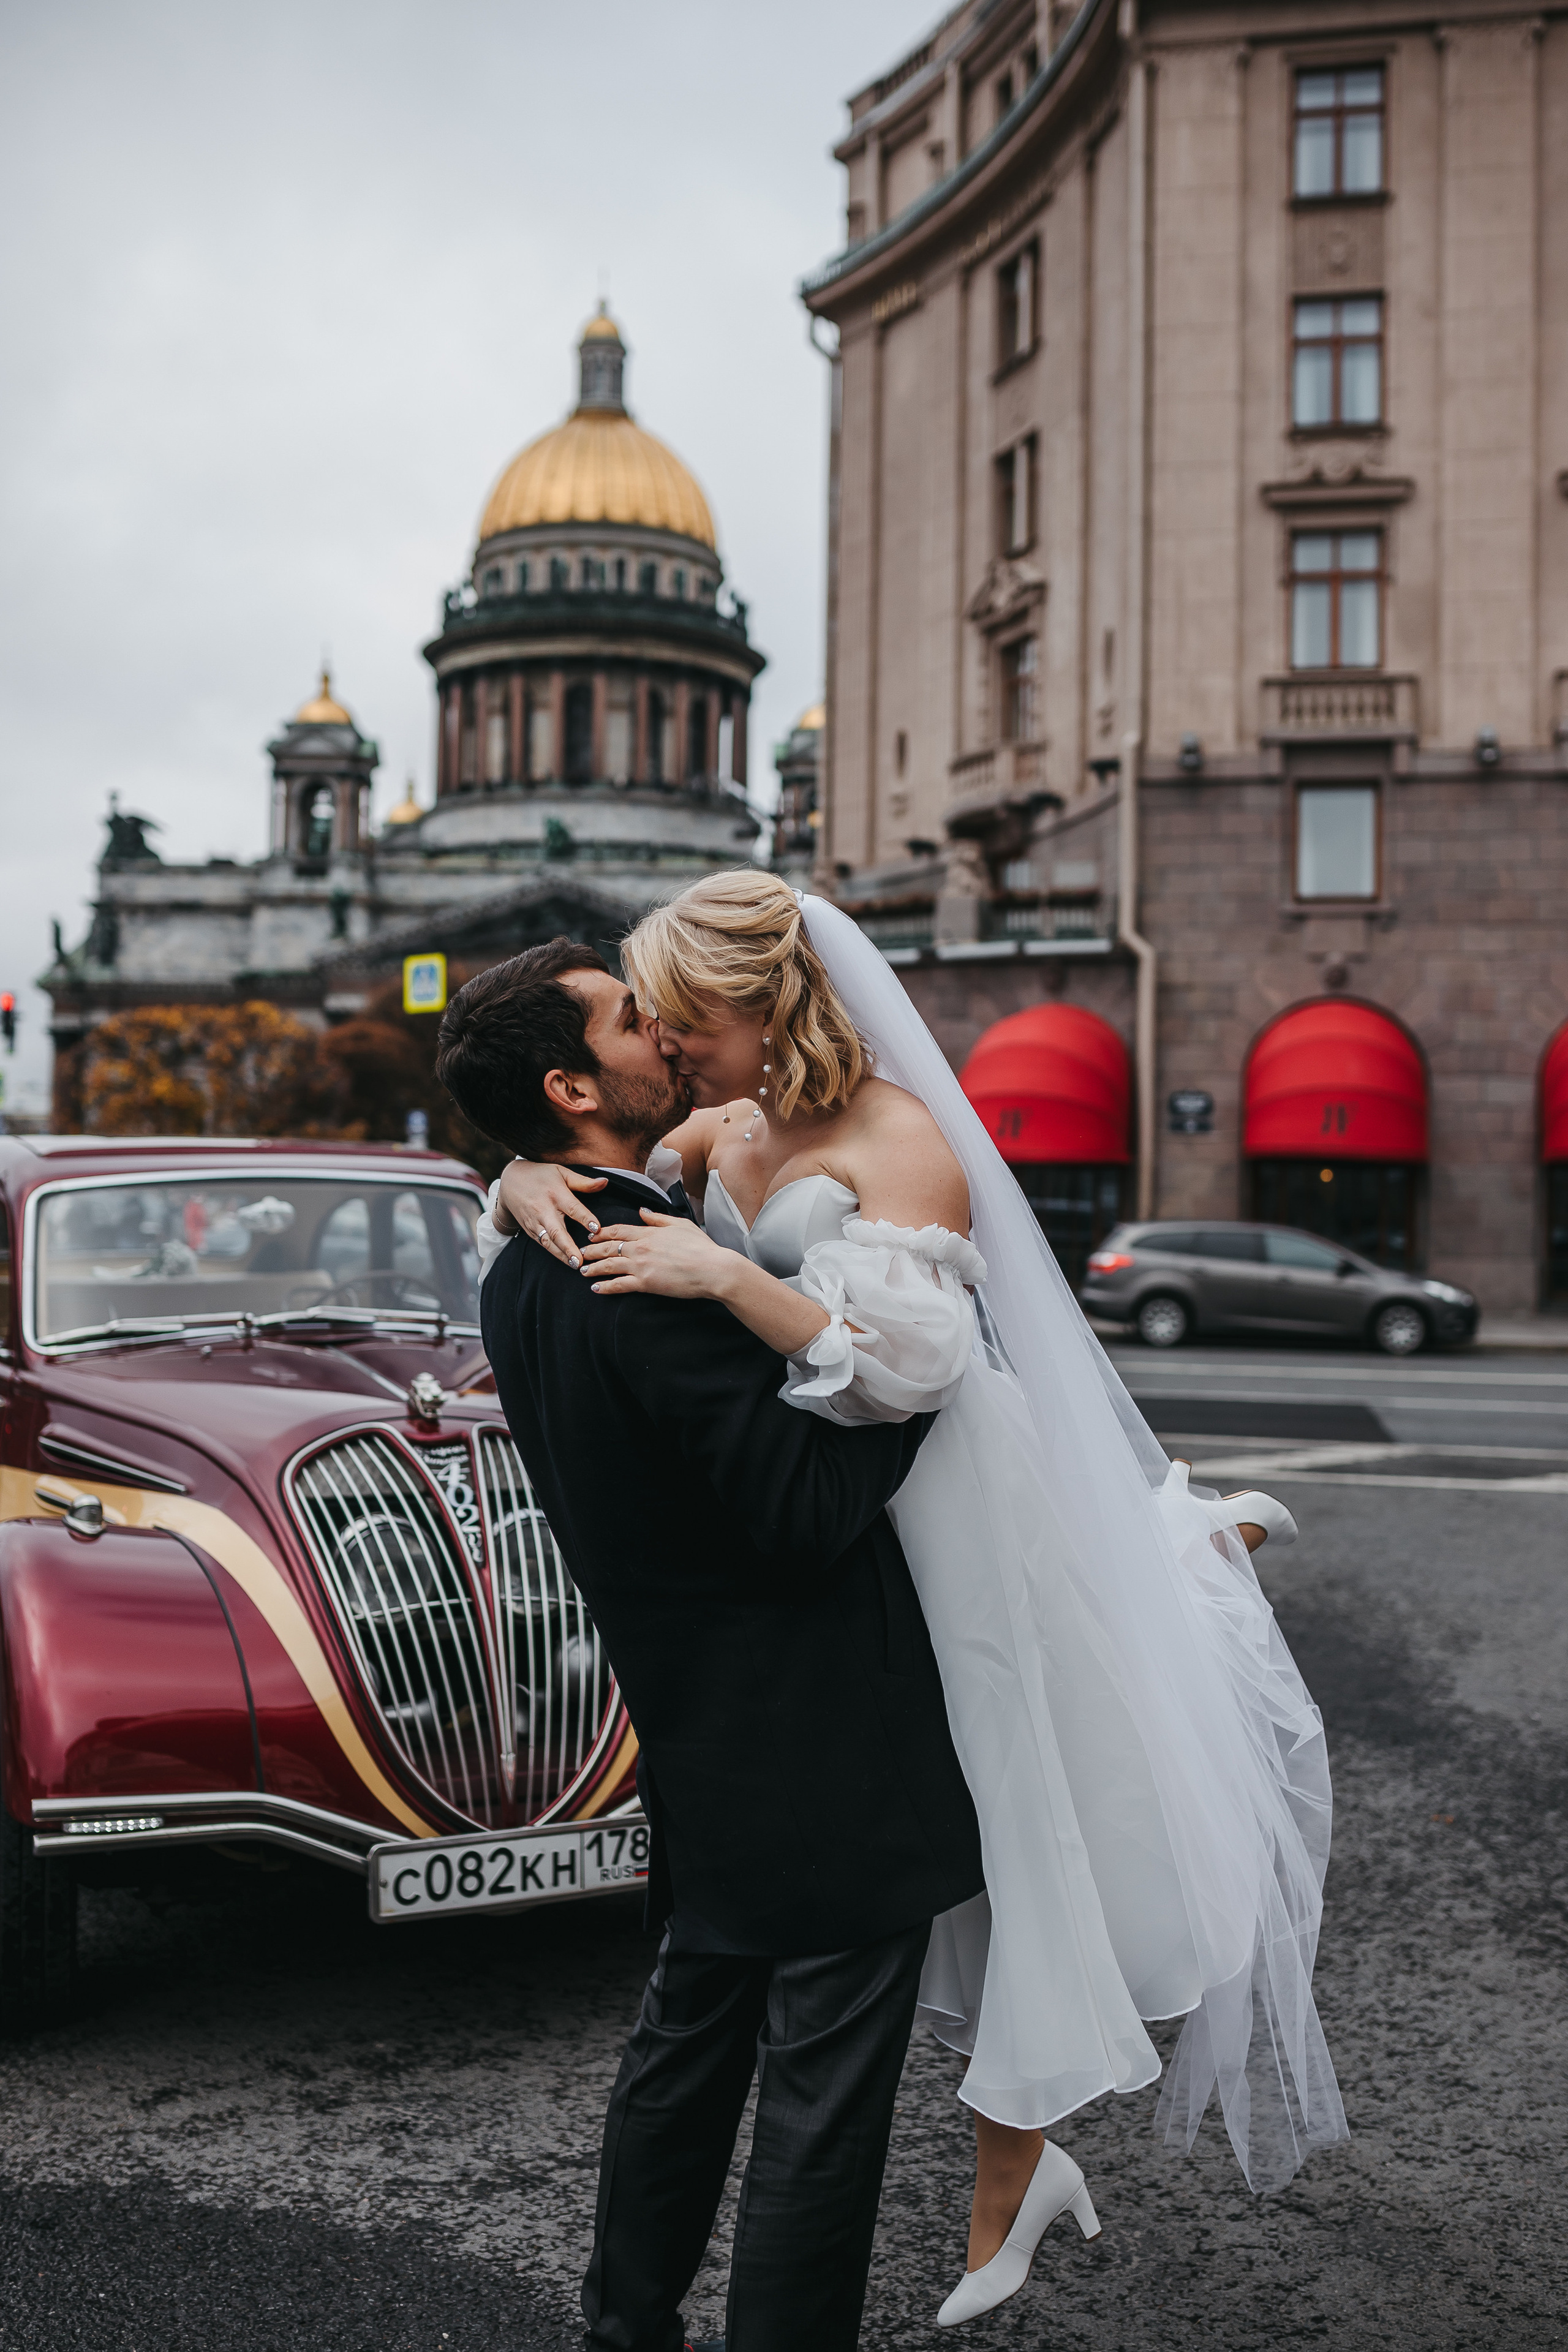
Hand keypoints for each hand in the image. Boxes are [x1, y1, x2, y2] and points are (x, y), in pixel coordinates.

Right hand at [497, 1159, 607, 1267]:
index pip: (572, 1207)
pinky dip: (553, 1252)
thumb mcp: (561, 1172)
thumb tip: (605, 1182)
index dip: (584, 1218)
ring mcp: (535, 1221)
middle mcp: (544, 1209)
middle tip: (580, 1260)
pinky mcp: (530, 1230)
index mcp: (555, 1193)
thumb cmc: (541, 1175)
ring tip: (575, 1265)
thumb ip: (583, 1181)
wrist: (510, 1182)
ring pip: (548, 1241)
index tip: (596, 1228)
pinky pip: (542, 1243)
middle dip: (568, 1247)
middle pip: (556, 1230)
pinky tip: (565, 1261)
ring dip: (561, 1254)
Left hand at [580, 1211, 734, 1300]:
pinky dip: (605, 1287)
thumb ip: (658, 1218)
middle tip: (579, 1253)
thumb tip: (641, 1211)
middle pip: (608, 1247)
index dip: (602, 1233)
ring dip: (593, 1268)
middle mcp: (641, 1247)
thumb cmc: (702, 1247)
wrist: (712, 1269)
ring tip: (582, 1271)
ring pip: (609, 1265)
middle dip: (591, 1250)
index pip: (619, 1230)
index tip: (592, 1236)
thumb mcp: (681, 1224)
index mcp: (649, 1233)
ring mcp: (641, 1266)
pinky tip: (595, 1288)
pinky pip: (619, 1285)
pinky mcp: (645, 1283)